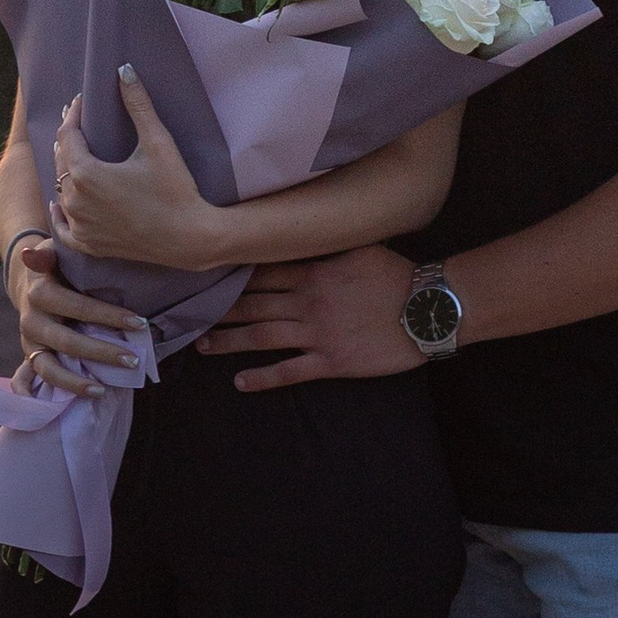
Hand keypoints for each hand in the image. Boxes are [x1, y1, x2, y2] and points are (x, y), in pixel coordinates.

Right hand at [10, 235, 144, 398]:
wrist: (31, 283)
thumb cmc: (57, 267)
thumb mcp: (53, 254)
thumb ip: (46, 254)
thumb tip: (30, 254)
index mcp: (40, 293)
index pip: (78, 307)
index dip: (108, 316)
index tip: (140, 324)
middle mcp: (32, 320)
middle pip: (68, 342)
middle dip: (102, 353)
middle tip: (134, 360)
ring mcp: (29, 342)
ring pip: (49, 368)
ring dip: (75, 382)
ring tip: (103, 390)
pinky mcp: (31, 356)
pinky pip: (40, 378)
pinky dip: (56, 389)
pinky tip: (82, 396)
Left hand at [53, 66, 227, 270]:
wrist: (190, 238)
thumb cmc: (175, 189)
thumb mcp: (157, 142)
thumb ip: (138, 105)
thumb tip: (124, 69)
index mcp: (86, 173)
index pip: (68, 135)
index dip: (73, 115)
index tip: (81, 101)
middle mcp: (75, 201)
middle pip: (61, 162)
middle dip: (68, 140)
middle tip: (76, 122)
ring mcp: (81, 225)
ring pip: (62, 192)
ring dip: (65, 173)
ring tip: (71, 156)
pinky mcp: (90, 245)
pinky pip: (64, 229)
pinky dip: (60, 215)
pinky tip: (58, 206)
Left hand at [199, 244, 420, 390]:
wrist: (428, 308)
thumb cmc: (397, 275)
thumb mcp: (359, 248)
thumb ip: (328, 246)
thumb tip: (303, 235)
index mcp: (313, 272)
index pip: (262, 272)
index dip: (232, 276)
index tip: (206, 277)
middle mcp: (307, 302)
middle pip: (253, 305)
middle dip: (220, 310)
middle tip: (189, 314)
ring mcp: (317, 334)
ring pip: (262, 338)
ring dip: (230, 341)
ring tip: (203, 346)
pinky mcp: (332, 362)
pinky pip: (289, 371)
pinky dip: (263, 378)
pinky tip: (241, 382)